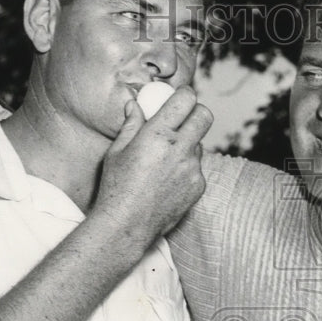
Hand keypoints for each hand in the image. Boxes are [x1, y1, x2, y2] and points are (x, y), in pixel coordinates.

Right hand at [92, 85, 212, 241]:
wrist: (127, 224)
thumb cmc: (117, 186)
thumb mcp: (117, 151)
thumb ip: (132, 124)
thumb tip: (135, 105)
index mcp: (158, 134)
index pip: (186, 99)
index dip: (184, 95)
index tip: (178, 98)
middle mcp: (180, 149)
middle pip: (205, 116)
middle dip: (196, 113)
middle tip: (182, 120)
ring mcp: (192, 169)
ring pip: (200, 144)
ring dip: (189, 144)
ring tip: (165, 160)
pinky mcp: (198, 186)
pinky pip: (197, 168)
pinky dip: (187, 168)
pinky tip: (168, 180)